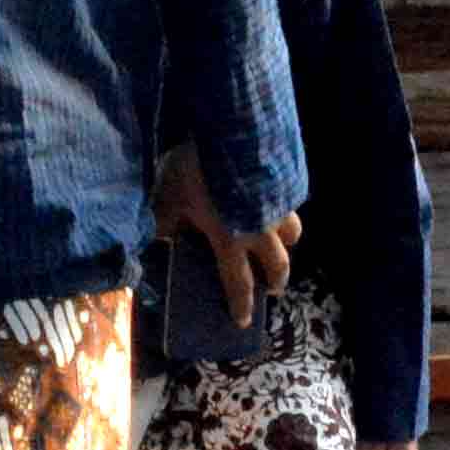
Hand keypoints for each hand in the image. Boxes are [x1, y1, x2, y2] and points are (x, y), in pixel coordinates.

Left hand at [154, 145, 299, 326]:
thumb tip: (156, 237)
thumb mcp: (169, 196)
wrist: (235, 129)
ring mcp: (280, 203)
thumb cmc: (197, 169)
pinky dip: (286, 206)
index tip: (244, 321)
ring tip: (280, 242)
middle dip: (276, 279)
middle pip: (278, 263)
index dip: (241, 305)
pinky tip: (276, 197)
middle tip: (272, 287)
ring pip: (293, 232)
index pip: (238, 282)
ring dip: (287, 243)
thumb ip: (164, 220)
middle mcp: (262, 228)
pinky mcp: (289, 179)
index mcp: (232, 239)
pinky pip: (292, 199)